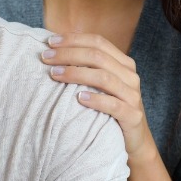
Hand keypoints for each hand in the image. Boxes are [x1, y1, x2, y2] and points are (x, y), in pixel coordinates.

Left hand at [41, 33, 151, 158]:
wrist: (134, 140)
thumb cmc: (110, 109)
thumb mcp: (102, 85)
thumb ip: (88, 68)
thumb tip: (56, 50)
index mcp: (123, 63)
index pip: (98, 42)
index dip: (74, 39)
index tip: (50, 42)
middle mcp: (130, 76)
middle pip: (97, 56)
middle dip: (68, 54)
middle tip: (46, 58)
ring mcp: (133, 96)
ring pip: (103, 77)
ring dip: (76, 73)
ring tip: (55, 74)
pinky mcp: (133, 116)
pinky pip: (113, 105)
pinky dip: (95, 100)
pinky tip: (78, 98)